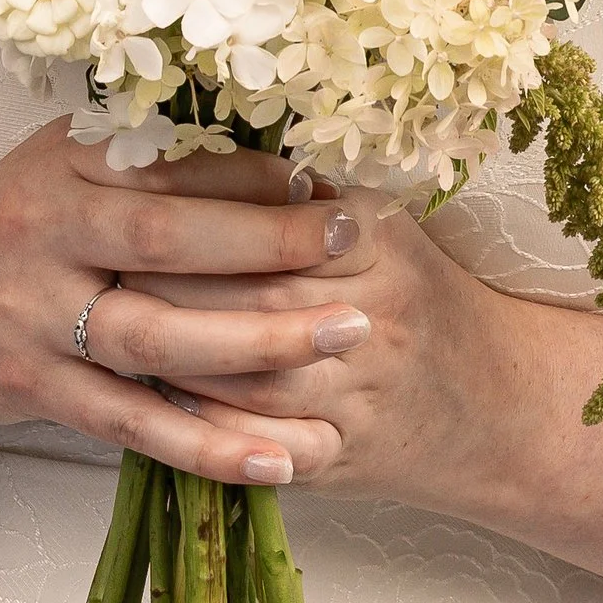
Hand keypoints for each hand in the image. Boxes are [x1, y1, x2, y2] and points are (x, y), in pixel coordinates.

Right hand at [0, 124, 372, 485]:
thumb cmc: (16, 227)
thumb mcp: (63, 166)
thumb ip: (147, 159)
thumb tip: (277, 158)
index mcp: (61, 164)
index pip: (167, 162)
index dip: (249, 172)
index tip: (322, 180)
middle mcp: (43, 233)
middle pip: (167, 241)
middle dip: (269, 243)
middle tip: (356, 243)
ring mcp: (35, 318)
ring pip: (155, 338)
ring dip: (256, 342)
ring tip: (341, 337)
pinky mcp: (36, 390)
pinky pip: (132, 424)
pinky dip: (205, 446)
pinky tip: (277, 459)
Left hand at [126, 178, 544, 504]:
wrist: (501, 404)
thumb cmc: (419, 295)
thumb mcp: (382, 225)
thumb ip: (302, 194)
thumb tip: (199, 145)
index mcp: (379, 244)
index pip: (275, 227)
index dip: (201, 220)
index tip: (135, 206)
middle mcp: (378, 318)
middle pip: (259, 301)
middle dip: (174, 286)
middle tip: (101, 267)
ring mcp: (365, 395)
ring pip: (256, 379)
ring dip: (179, 359)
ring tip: (114, 331)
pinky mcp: (348, 458)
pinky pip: (270, 448)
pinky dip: (213, 431)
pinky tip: (164, 407)